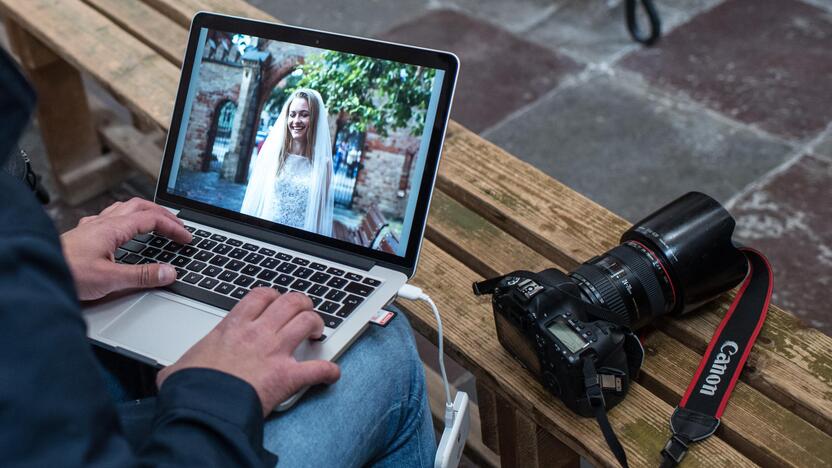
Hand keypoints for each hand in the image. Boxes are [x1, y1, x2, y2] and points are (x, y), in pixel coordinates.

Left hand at [60, 198, 191, 300]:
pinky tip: (123, 230)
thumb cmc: (66, 273)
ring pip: (123, 209)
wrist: (36, 271)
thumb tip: (169, 272)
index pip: (151, 219)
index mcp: (112, 228)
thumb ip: (142, 276)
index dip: (173, 227)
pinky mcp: (83, 236)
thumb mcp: (110, 279)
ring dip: (144, 212)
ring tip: (156, 222)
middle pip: (139, 207)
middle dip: (163, 214)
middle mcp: (102, 223)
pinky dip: (126, 220)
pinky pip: (109, 218)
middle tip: (178, 226)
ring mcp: (91, 227)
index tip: (186, 238)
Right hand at [156, 288, 339, 414]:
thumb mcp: (180, 365)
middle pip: (290, 302)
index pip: (261, 296)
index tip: (277, 302)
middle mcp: (258, 333)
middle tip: (304, 311)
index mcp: (233, 327)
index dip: (274, 296)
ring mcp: (275, 352)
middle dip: (302, 303)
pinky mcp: (287, 376)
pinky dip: (328, 371)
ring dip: (317, 324)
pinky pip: (318, 368)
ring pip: (307, 321)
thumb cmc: (190, 388)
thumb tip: (172, 372)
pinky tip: (331, 374)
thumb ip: (184, 362)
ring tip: (318, 332)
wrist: (201, 407)